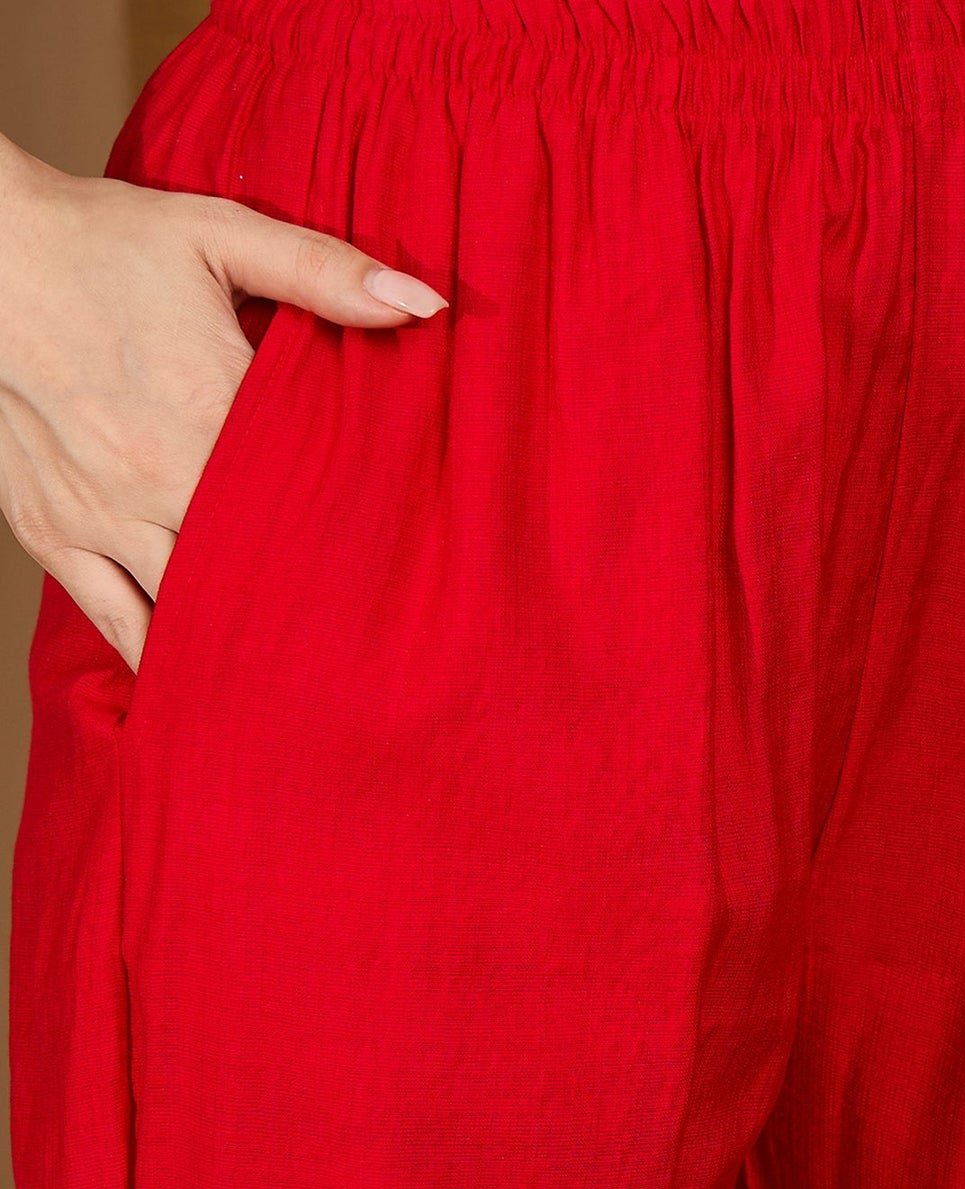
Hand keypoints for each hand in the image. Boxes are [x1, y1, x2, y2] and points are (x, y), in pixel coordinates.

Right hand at [0, 133, 448, 673]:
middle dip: (307, 611)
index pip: (307, 503)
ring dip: (238, 646)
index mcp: (209, 409)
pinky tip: (202, 687)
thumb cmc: (107, 243)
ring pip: (186, 614)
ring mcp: (100, 515)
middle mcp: (155, 476)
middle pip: (254, 575)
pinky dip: (159, 659)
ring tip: (297, 683)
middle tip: (365, 651)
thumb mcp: (219, 236)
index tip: (401, 580)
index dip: (358, 544)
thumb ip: (323, 271)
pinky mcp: (52, 535)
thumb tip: (423, 305)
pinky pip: (114, 622)